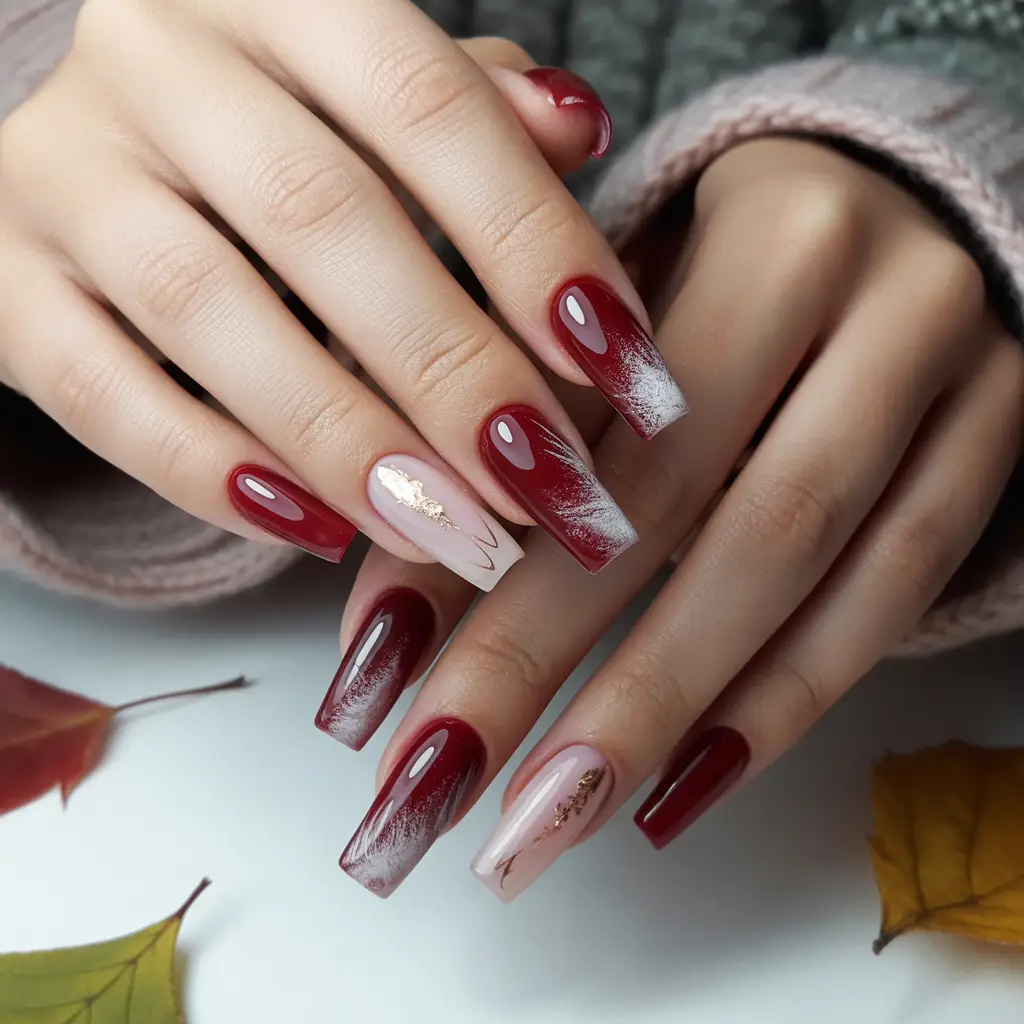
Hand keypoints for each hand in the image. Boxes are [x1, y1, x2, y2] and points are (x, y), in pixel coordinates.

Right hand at [0, 1, 682, 591]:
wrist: (36, 97)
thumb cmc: (243, 98)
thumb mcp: (349, 67)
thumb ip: (461, 100)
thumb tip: (577, 133)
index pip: (429, 108)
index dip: (535, 245)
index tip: (625, 370)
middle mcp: (158, 64)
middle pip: (327, 224)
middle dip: (457, 377)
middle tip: (555, 493)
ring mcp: (59, 170)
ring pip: (214, 315)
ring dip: (350, 446)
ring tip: (459, 539)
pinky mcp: (0, 281)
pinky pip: (100, 392)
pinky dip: (210, 472)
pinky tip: (315, 531)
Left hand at [324, 138, 1023, 897]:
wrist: (905, 208)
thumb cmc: (720, 265)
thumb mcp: (605, 313)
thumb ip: (494, 448)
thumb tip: (384, 641)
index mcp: (750, 223)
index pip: (590, 423)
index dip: (479, 574)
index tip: (377, 699)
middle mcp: (869, 284)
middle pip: (685, 503)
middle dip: (545, 662)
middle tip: (437, 788)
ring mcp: (955, 367)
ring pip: (795, 564)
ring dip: (659, 711)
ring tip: (547, 818)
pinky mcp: (999, 437)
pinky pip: (895, 593)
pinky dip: (784, 699)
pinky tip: (684, 780)